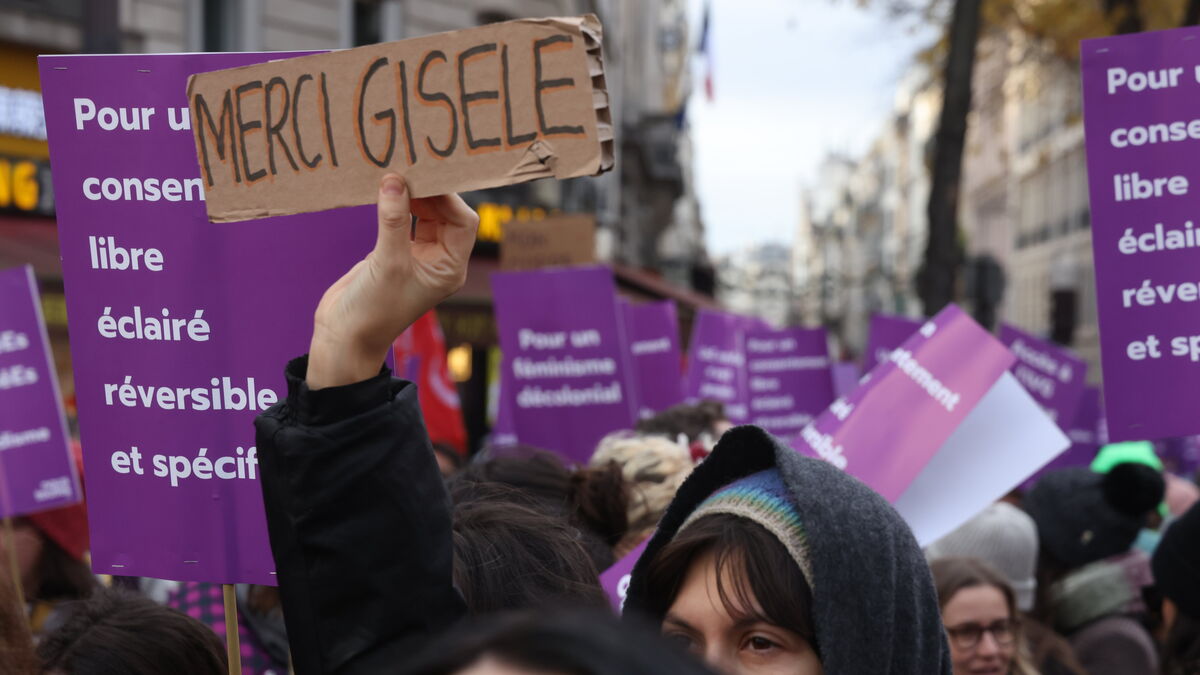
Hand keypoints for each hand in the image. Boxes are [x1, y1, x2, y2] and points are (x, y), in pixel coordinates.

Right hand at [307, 174, 477, 388]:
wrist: (343, 336)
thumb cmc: (373, 309)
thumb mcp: (387, 263)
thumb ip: (394, 220)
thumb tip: (395, 180)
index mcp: (450, 268)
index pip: (463, 222)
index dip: (448, 197)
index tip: (427, 174)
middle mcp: (438, 260)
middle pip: (445, 213)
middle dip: (430, 191)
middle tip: (410, 165)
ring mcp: (416, 256)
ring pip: (423, 214)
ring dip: (411, 194)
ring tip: (395, 171)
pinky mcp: (393, 252)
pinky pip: (400, 219)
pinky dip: (394, 203)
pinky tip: (382, 188)